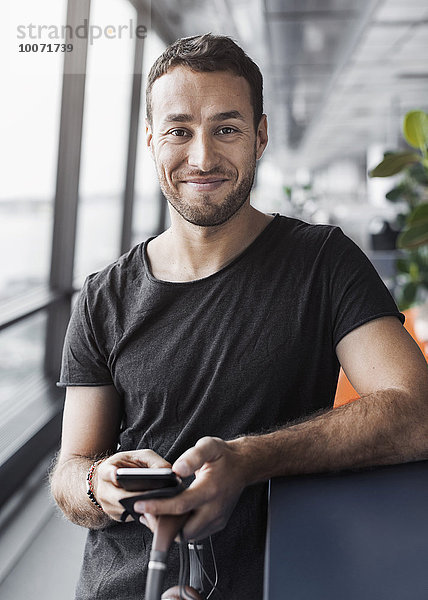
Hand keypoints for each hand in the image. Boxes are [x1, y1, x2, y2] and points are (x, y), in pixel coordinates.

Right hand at [93, 449, 169, 526]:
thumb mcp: (140, 456)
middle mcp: (103, 489)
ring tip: (159, 499)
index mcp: (106, 470)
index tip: (116, 475)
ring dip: (143, 505)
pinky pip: (132, 515)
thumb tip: (168, 472)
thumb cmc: (130, 465)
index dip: (111, 474)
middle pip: (119, 496)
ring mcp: (108, 505)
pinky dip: (143, 511)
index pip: (106, 472)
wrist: (115, 479)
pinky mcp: (117, 516)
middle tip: (157, 493)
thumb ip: (153, 461)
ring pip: (127, 508)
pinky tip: (155, 506)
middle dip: (139, 495)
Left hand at [133, 437, 247, 539]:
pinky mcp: (218, 523)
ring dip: (171, 529)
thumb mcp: (208, 446)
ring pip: (189, 536)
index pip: (180, 505)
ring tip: (154, 515)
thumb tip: (177, 469)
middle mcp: (215, 508)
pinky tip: (170, 517)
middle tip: (145, 512)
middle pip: (183, 530)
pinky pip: (196, 535)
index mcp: (211, 489)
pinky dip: (181, 530)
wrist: (243, 465)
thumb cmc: (224, 456)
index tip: (140, 505)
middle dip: (162, 525)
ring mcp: (217, 518)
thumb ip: (192, 456)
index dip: (158, 507)